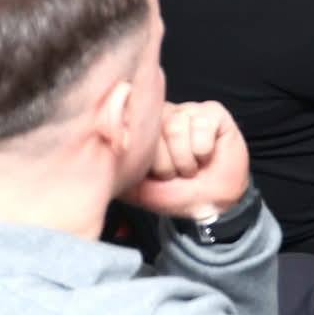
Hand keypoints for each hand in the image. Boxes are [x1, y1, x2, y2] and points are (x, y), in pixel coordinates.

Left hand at [121, 101, 250, 221]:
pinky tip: (206, 156)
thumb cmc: (174, 193)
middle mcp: (161, 113)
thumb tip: (100, 144)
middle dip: (163, 163)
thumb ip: (116, 163)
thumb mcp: (134, 184)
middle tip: (173, 174)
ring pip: (175, 128)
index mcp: (140, 127)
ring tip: (190, 168)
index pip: (127, 123)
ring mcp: (186, 110)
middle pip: (151, 128)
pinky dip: (203, 151)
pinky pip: (201, 127)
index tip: (149, 173)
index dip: (141, 153)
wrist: (210, 204)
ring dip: (185, 160)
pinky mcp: (213, 112)